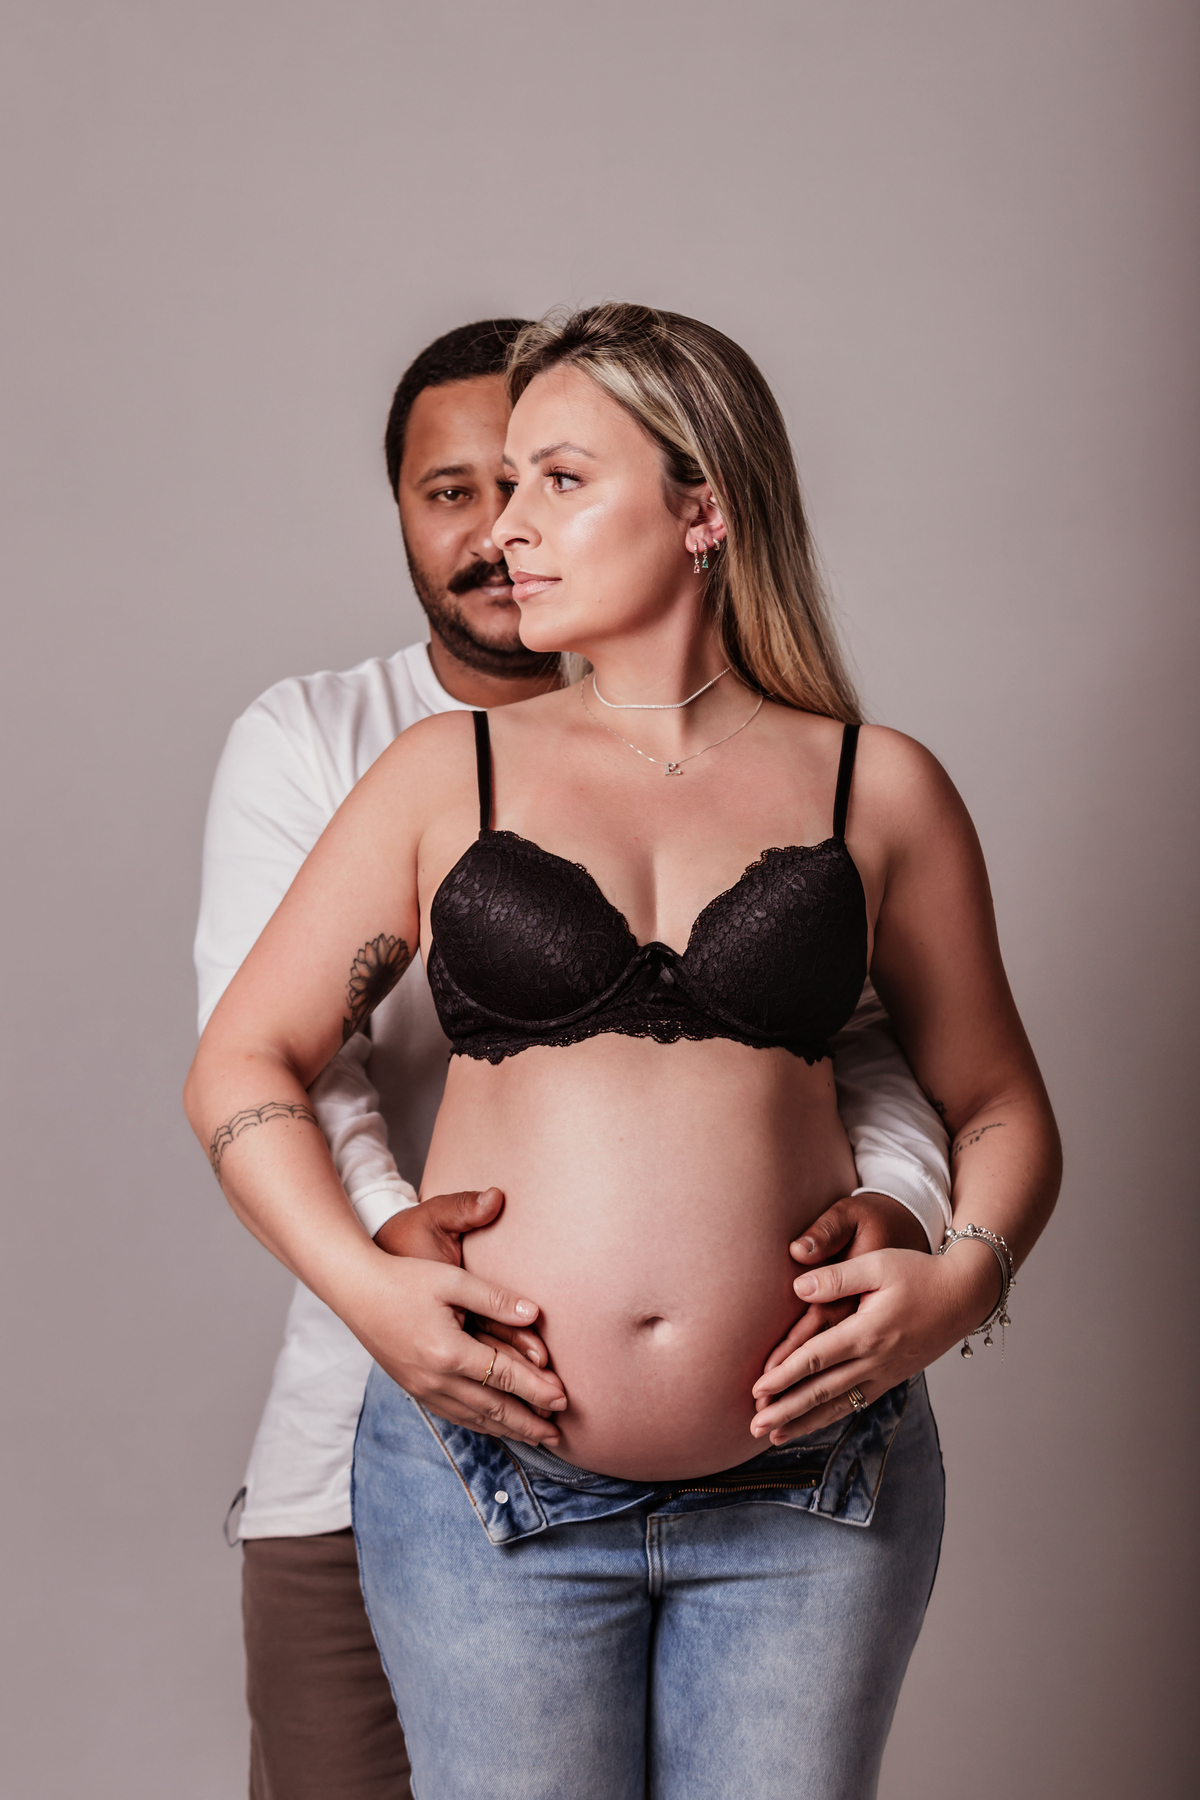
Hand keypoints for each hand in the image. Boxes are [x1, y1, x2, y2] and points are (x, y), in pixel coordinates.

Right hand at [362, 1187, 566, 1444]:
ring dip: (508, 1430)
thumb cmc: (403, 1278)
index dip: (537, 1390)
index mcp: (447, 1352)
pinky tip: (496, 1426)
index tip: (564, 1399)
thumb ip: (495, 1298)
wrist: (355, 1290)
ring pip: (474, 1419)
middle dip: (529, 1423)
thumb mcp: (451, 1280)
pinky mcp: (414, 1389)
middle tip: (558, 1434)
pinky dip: (481, 1425)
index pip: (503, 1378)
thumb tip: (534, 1314)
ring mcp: (422, 1389)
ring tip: (536, 1437)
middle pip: (492, 1409)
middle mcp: (434, 1379)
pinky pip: (454, 1416)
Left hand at [750, 1234, 1001, 1443]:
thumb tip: (797, 1289)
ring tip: (773, 1437)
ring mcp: (885, 1374)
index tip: (757, 1390)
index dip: (784, 1375)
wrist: (964, 1296)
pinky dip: (831, 1417)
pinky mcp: (891, 1377)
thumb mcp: (878, 1264)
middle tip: (754, 1426)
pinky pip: (856, 1404)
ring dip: (804, 1422)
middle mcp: (875, 1360)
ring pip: (838, 1405)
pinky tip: (811, 1425)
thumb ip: (836, 1278)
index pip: (816, 1359)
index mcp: (867, 1332)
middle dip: (786, 1410)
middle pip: (822, 1391)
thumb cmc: (920, 1273)